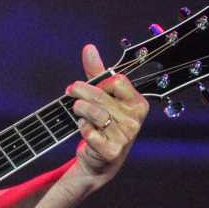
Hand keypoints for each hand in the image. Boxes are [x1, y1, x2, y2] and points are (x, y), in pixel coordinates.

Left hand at [66, 44, 148, 185]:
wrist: (100, 159)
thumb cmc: (102, 122)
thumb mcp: (101, 96)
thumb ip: (96, 73)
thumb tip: (89, 47)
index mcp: (138, 103)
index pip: (118, 80)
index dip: (99, 81)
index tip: (87, 84)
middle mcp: (135, 120)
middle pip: (102, 96)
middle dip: (81, 91)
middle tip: (70, 90)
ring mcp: (125, 136)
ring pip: (95, 114)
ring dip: (80, 110)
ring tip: (76, 110)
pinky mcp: (112, 151)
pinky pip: (90, 132)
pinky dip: (82, 128)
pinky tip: (84, 129)